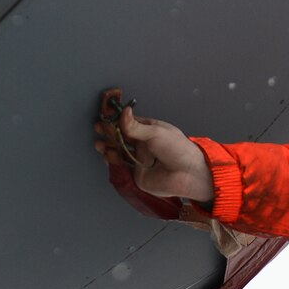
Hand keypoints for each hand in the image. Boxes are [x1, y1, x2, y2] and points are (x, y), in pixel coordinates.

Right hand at [93, 92, 213, 203]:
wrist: (188, 173)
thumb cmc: (177, 148)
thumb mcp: (155, 132)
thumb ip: (135, 126)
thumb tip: (123, 112)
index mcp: (149, 132)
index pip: (128, 125)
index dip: (116, 122)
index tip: (105, 118)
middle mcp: (144, 146)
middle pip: (121, 139)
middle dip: (109, 134)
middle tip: (100, 129)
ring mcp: (140, 161)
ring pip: (120, 153)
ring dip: (108, 148)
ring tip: (99, 143)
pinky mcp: (138, 176)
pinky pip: (122, 169)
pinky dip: (113, 162)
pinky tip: (108, 156)